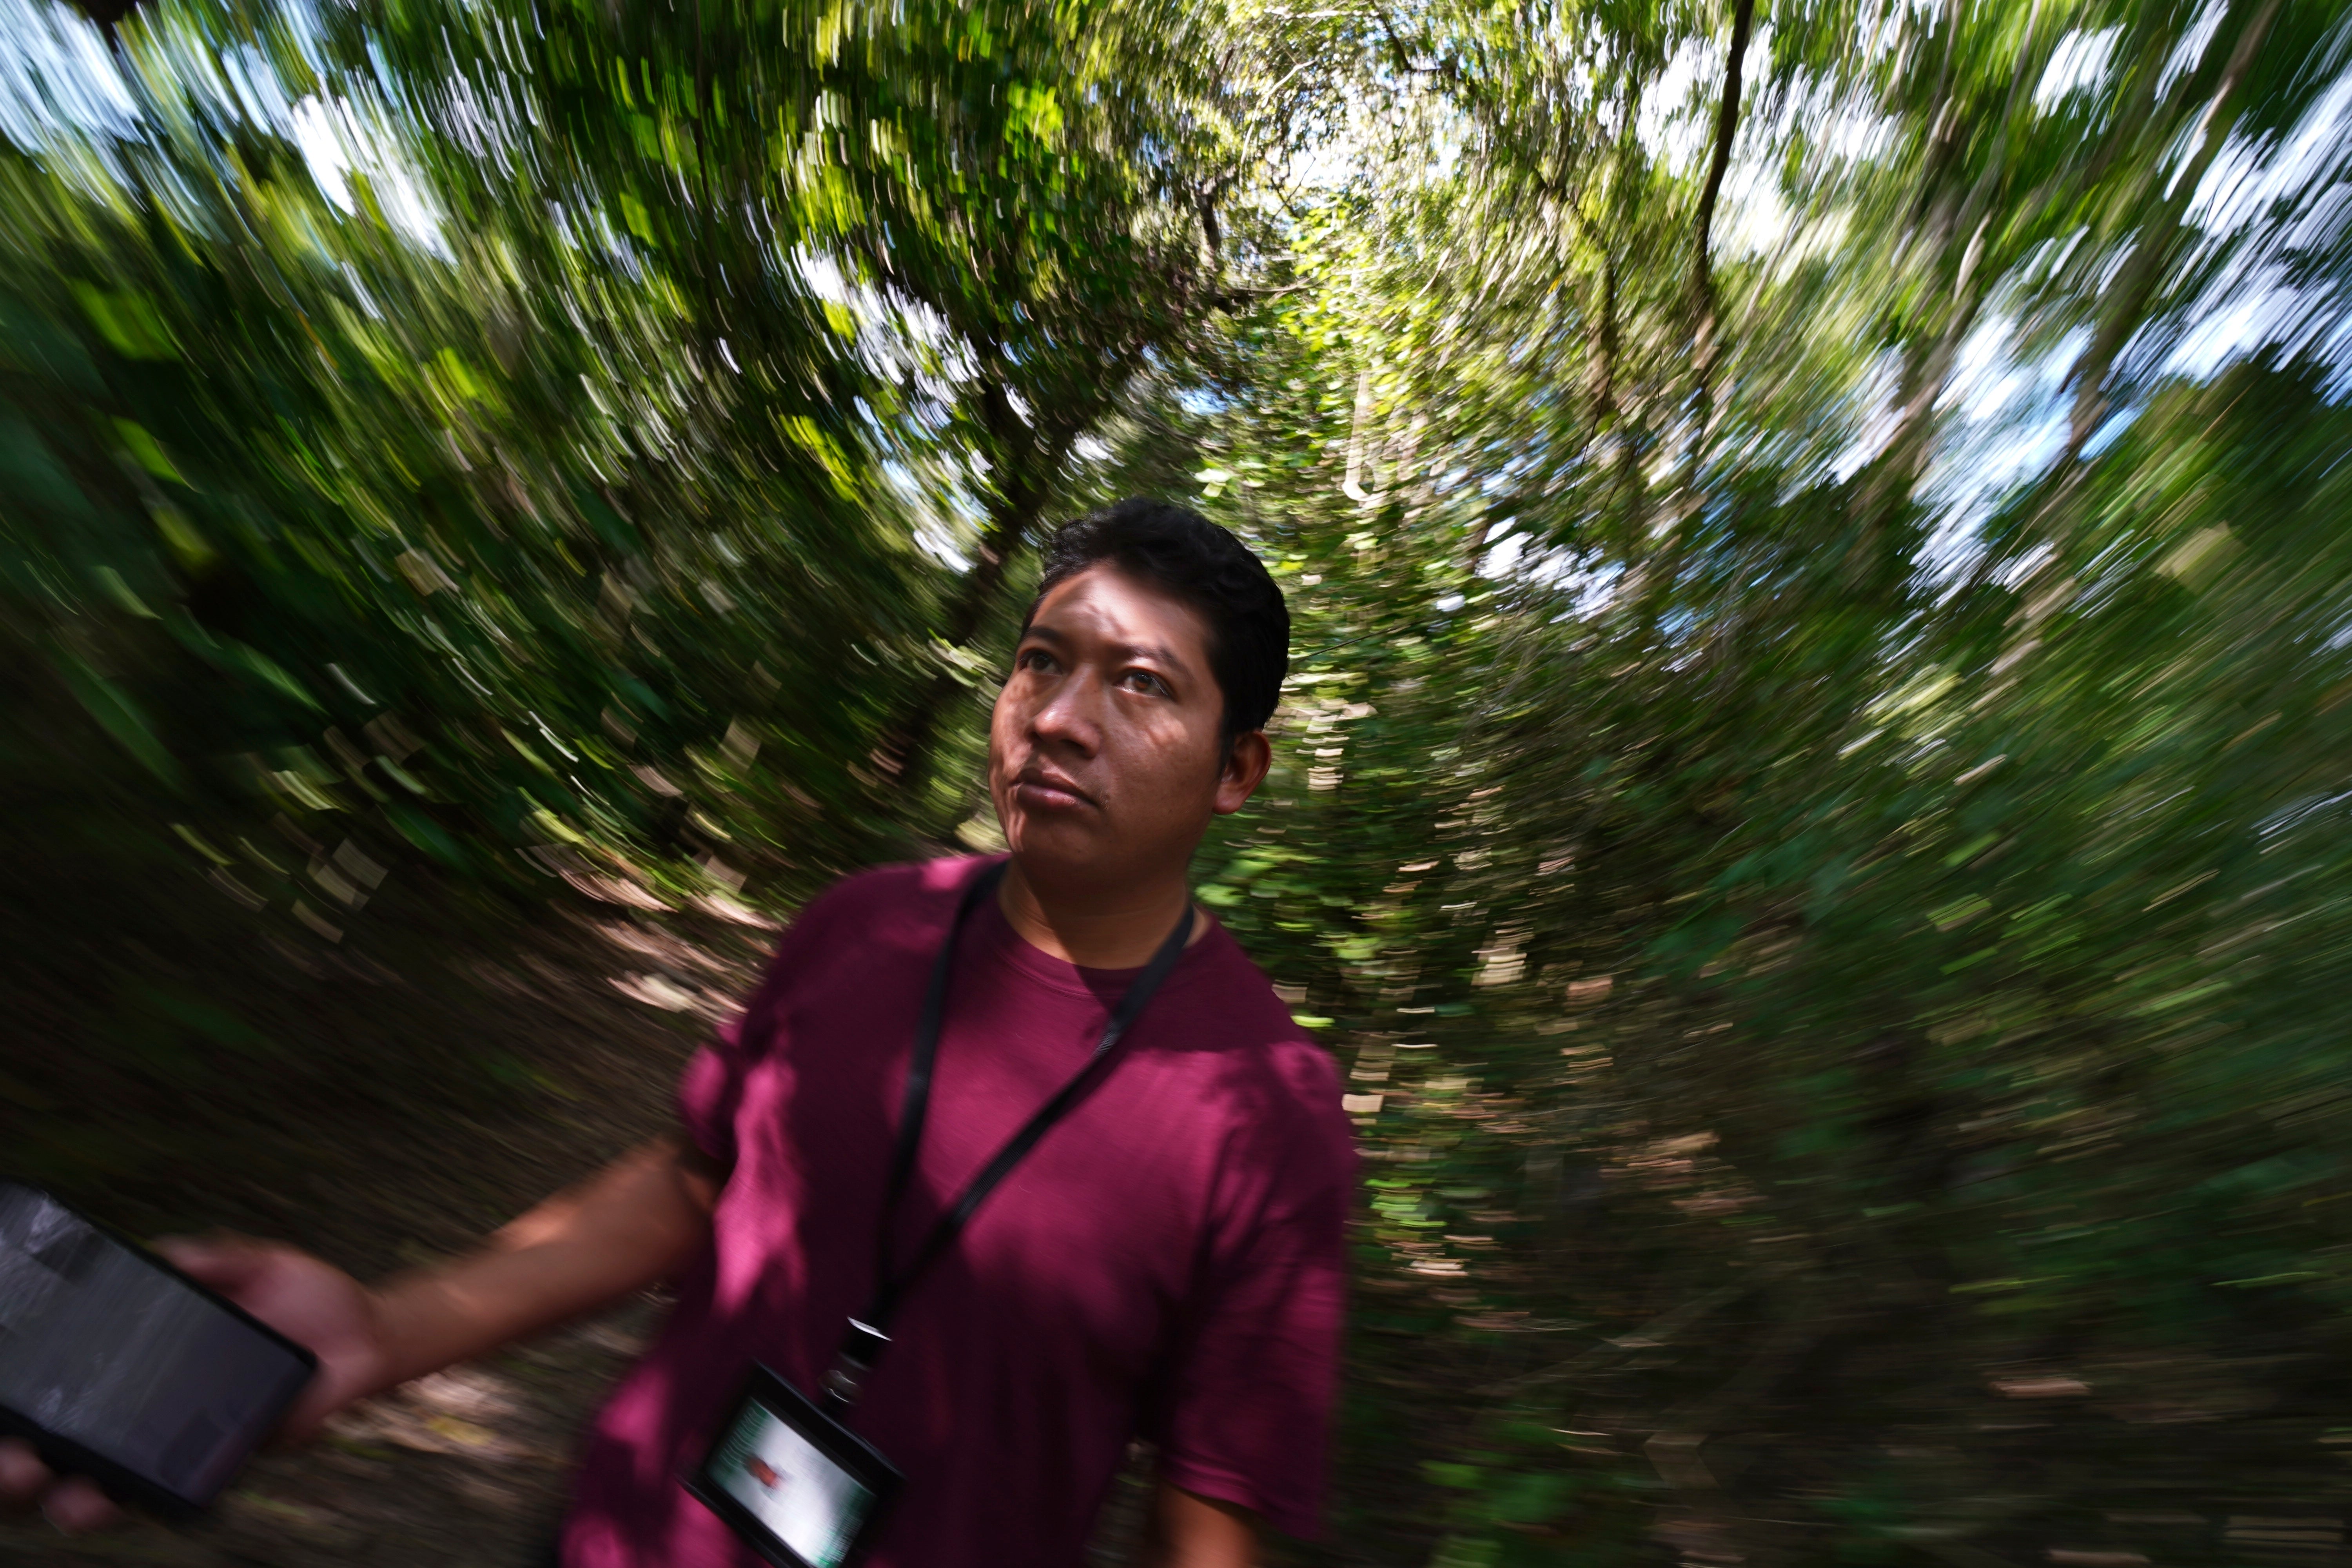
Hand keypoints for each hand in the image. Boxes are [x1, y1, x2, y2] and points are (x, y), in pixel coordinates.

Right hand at [0, 1234, 388, 1532]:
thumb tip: (163, 1254)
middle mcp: (152, 1410)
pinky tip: (120, 1494)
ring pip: (110, 1486)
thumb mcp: (260, 1264)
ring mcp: (183, 1444)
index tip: (2, 1409)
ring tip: (59, 1488)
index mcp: (148, 1362)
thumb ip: (213, 1256)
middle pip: (69, 1450)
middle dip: (25, 1463)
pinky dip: (147, 1496)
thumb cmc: (310, 1297)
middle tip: (15, 1461)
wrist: (371, 1334)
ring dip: (76, 1495)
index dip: (28, 1407)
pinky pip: (179, 1489)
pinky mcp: (225, 1463)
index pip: (71, 1389)